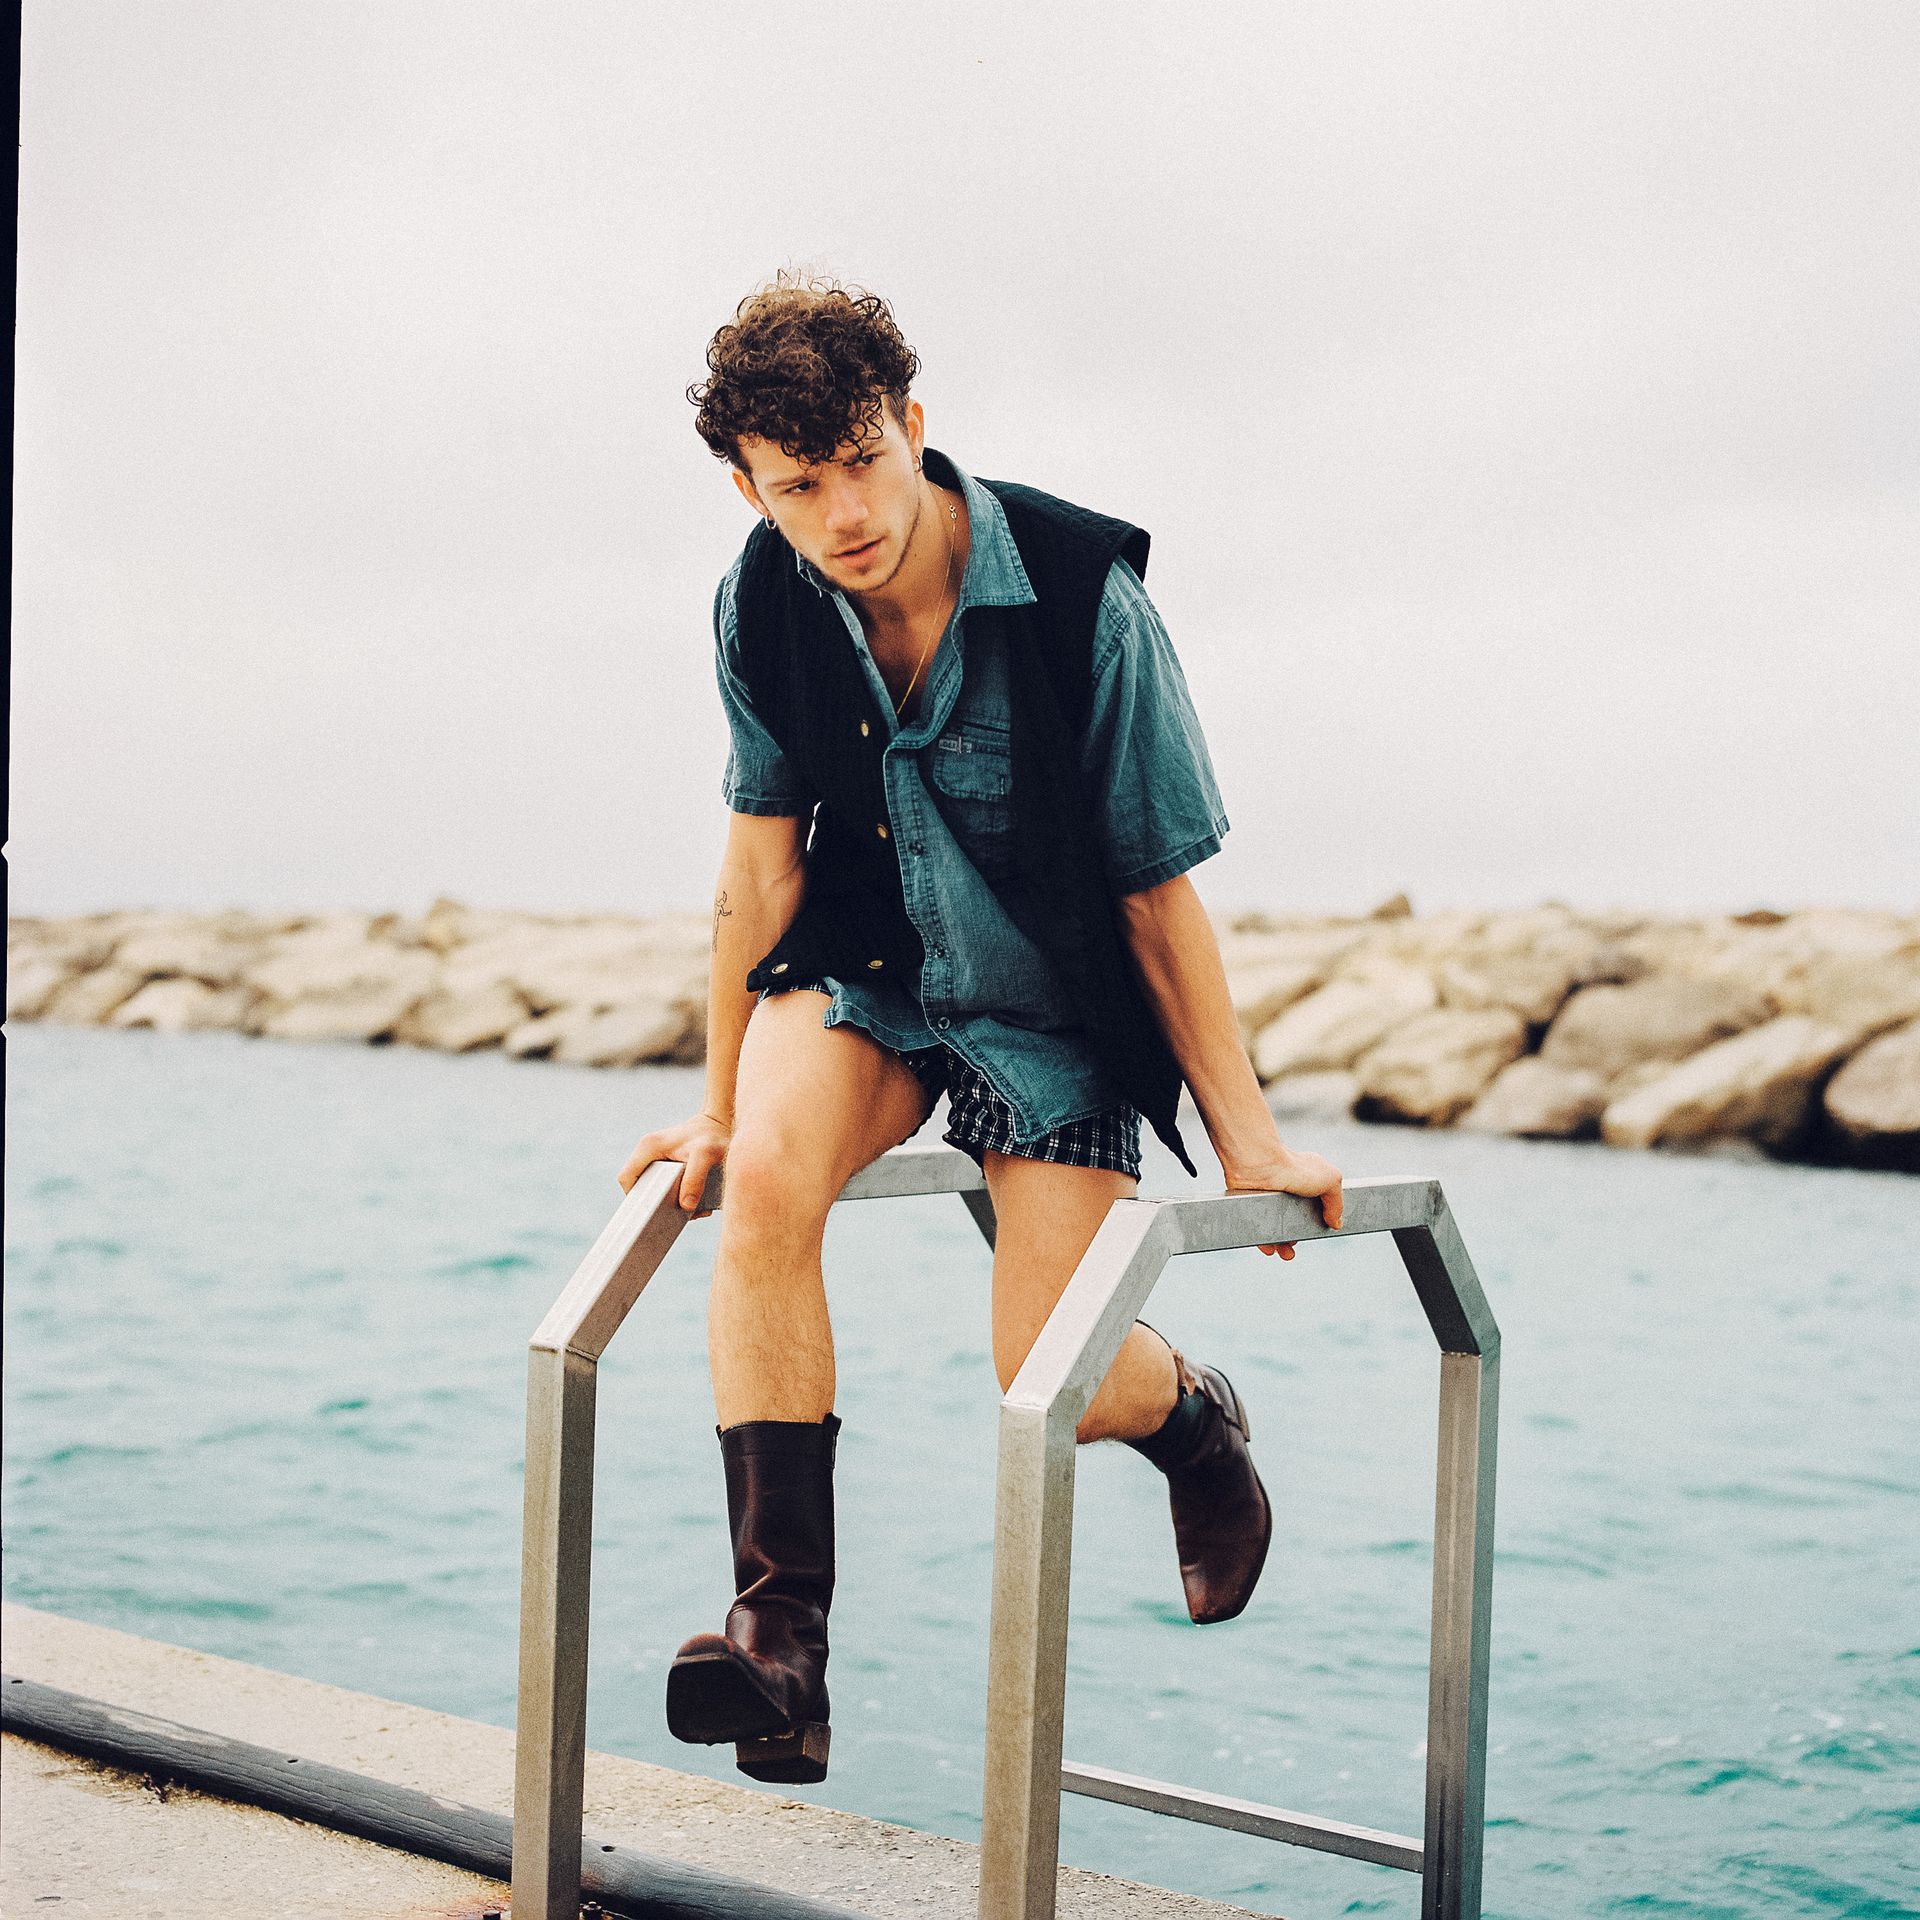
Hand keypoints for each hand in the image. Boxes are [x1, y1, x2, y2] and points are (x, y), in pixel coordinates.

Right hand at [618, 1109, 732, 1216]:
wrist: (723, 1123)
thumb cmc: (713, 1136)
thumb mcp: (706, 1156)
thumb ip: (695, 1179)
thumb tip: (685, 1206)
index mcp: (648, 1147)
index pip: (627, 1178)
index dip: (635, 1199)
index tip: (651, 1214)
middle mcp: (648, 1151)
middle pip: (640, 1186)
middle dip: (655, 1204)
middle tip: (676, 1218)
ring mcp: (657, 1156)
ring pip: (653, 1187)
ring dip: (669, 1203)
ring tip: (693, 1212)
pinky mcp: (668, 1161)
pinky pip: (664, 1183)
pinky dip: (677, 1196)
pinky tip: (697, 1204)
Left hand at [1223, 1148, 1344, 1259]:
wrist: (1261, 1166)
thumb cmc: (1296, 1168)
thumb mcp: (1331, 1180)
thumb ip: (1338, 1204)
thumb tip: (1337, 1224)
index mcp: (1306, 1180)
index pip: (1313, 1205)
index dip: (1316, 1221)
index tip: (1317, 1232)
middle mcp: (1286, 1188)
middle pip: (1292, 1220)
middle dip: (1295, 1238)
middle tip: (1294, 1247)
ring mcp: (1267, 1197)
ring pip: (1274, 1227)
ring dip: (1280, 1244)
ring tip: (1285, 1254)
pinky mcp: (1250, 1205)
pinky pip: (1257, 1227)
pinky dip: (1262, 1240)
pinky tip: (1269, 1248)